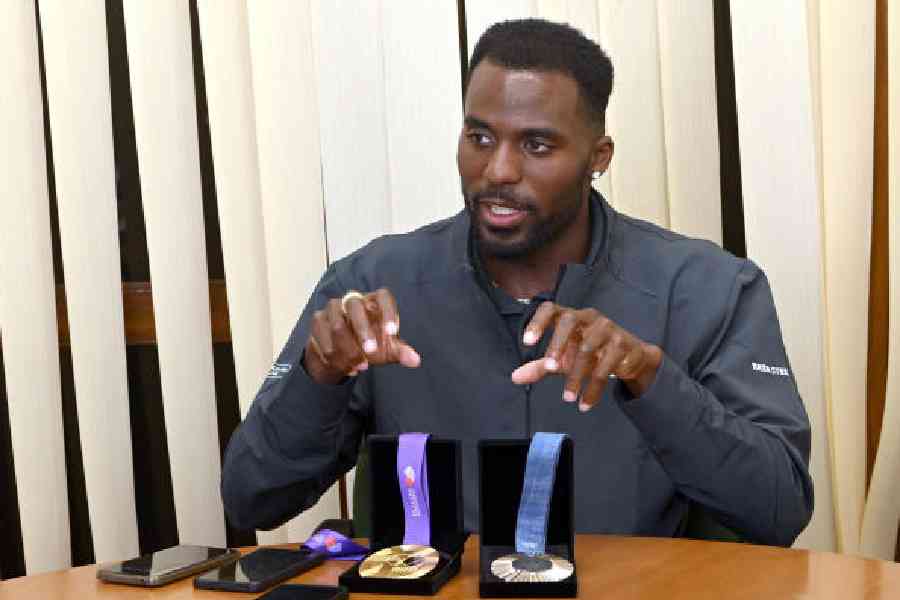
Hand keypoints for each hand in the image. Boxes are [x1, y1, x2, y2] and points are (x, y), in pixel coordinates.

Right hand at [303, 288, 420, 384]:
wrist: (342, 355)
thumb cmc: (370, 345)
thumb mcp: (387, 350)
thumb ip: (400, 353)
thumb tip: (415, 361)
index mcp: (374, 302)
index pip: (383, 296)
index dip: (388, 312)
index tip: (392, 333)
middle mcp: (353, 300)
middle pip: (355, 306)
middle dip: (363, 332)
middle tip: (371, 354)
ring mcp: (333, 309)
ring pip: (337, 325)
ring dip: (349, 350)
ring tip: (360, 367)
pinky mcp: (318, 320)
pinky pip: (322, 337)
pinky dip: (334, 355)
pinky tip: (345, 367)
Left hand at [511, 302, 661, 410]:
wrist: (632, 357)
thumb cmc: (591, 353)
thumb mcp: (565, 359)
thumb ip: (540, 366)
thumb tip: (515, 377)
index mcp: (571, 318)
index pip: (551, 309)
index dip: (538, 322)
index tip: (527, 342)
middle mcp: (589, 318)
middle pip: (570, 320)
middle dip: (557, 344)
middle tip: (550, 368)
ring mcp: (608, 329)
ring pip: (587, 350)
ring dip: (575, 377)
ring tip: (567, 397)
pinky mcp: (622, 345)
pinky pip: (605, 368)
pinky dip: (593, 389)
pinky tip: (585, 403)